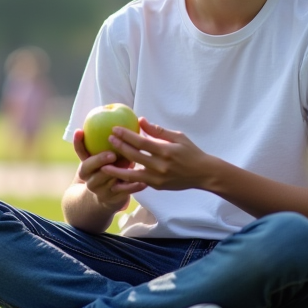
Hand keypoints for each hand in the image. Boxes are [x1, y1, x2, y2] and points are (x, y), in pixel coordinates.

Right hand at [72, 129, 144, 211]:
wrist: (106, 197)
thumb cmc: (109, 170)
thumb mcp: (106, 158)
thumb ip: (112, 144)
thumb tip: (131, 122)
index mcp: (86, 164)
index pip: (79, 151)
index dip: (78, 142)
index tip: (80, 131)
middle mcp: (89, 177)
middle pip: (88, 167)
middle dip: (99, 159)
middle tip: (111, 153)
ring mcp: (98, 189)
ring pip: (105, 179)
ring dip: (118, 172)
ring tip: (130, 164)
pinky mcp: (110, 198)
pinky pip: (123, 192)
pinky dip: (133, 187)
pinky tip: (144, 182)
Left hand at [102, 119, 221, 191]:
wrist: (203, 174)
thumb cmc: (191, 152)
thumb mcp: (178, 137)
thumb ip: (158, 131)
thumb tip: (140, 120)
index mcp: (165, 151)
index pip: (141, 142)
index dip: (126, 135)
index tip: (114, 129)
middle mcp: (160, 166)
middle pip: (134, 156)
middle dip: (119, 147)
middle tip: (107, 140)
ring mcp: (158, 178)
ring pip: (132, 174)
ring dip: (117, 169)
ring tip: (103, 165)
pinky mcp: (157, 186)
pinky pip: (139, 182)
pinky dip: (127, 178)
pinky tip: (116, 175)